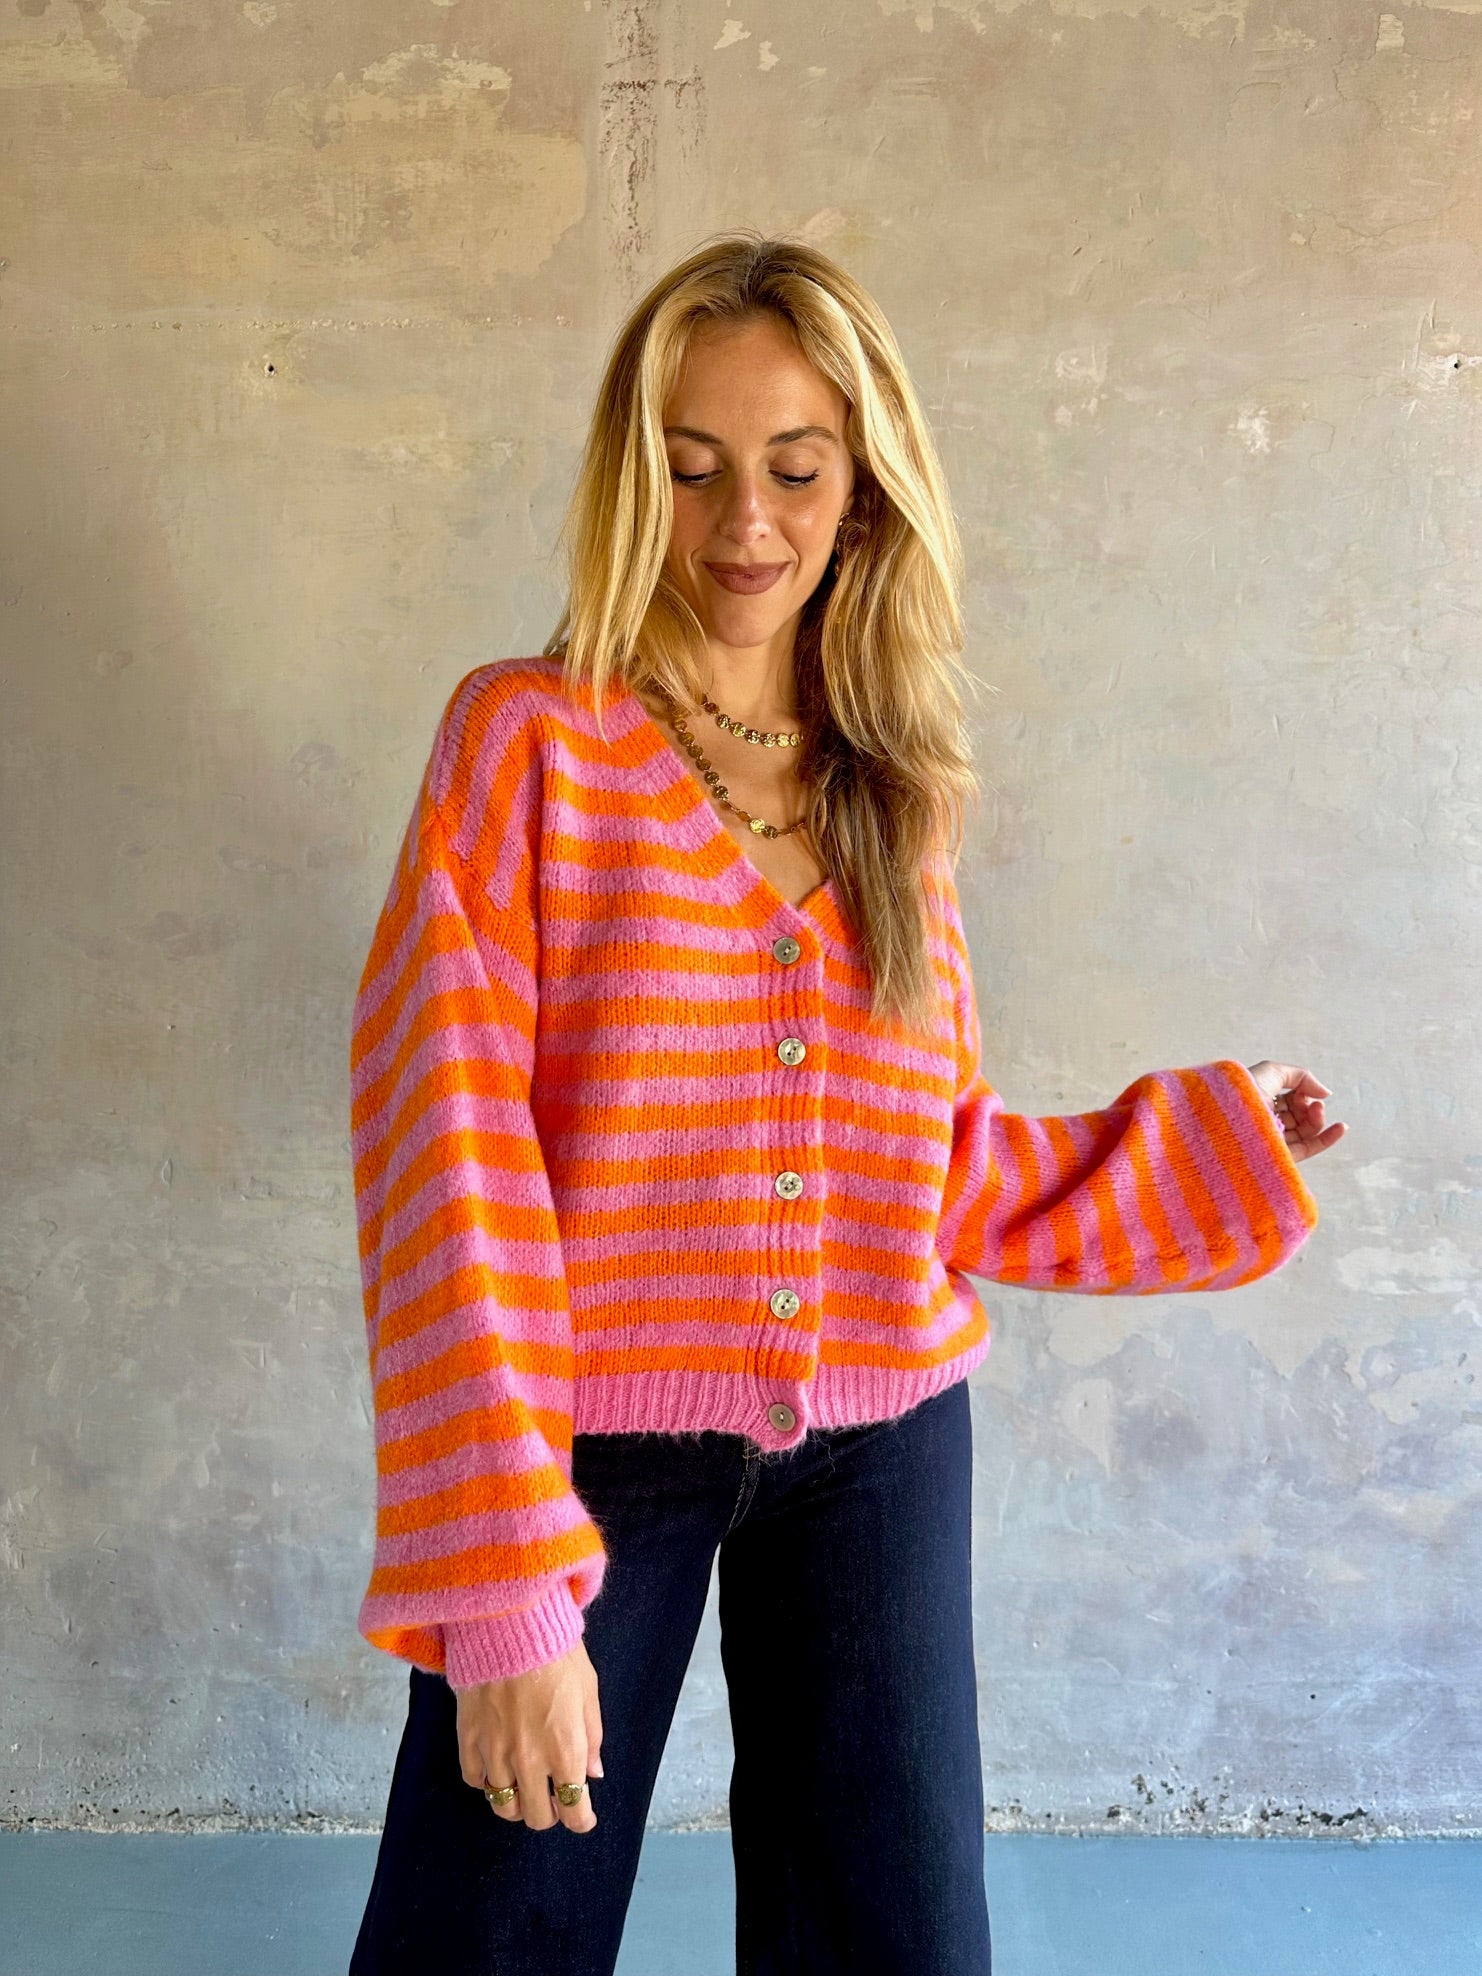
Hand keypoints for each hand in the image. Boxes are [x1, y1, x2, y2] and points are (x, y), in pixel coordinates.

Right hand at [455, 1637, 603, 1833]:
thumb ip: (592, 1737)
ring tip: (523, 1787)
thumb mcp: (588, 1691)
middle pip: (537, 1817)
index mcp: (566, 1751)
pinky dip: (486, 1781)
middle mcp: (530, 1762)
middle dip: (549, 1812)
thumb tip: (592, 1773)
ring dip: (517, 1802)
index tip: (583, 1815)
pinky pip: (474, 1780)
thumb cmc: (556, 1652)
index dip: (581, 1819)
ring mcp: (495, 1753)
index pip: (574, 1810)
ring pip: (503, 1806)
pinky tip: (495, 1768)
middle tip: (553, 1797)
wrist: (509, 1624)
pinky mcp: (468, 1739)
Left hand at [1245, 1061, 1345, 1163]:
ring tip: (1318, 1109)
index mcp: (1259, 1103)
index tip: (1302, 1091)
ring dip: (1318, 1120)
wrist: (1227, 1117)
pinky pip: (1307, 1149)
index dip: (1301, 1094)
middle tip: (1313, 1103)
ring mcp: (1272, 1140)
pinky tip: (1341, 1127)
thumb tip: (1326, 1093)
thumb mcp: (1273, 1072)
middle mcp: (1265, 1123)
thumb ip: (1302, 1077)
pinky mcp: (1278, 1156)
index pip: (1289, 1101)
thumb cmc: (1242, 1090)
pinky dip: (1327, 1139)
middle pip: (1298, 1117)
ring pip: (1305, 1132)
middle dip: (1311, 1107)